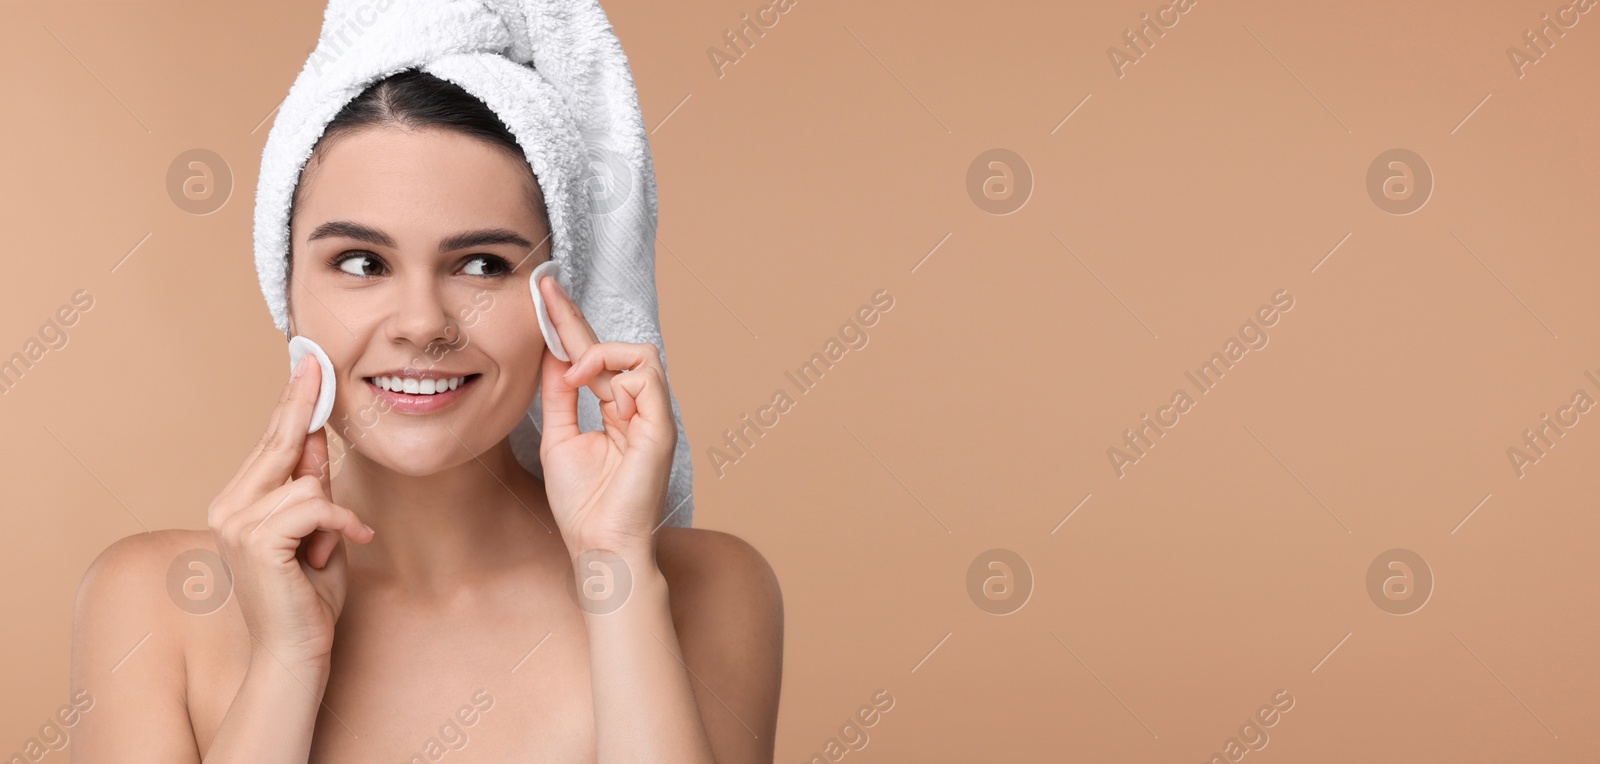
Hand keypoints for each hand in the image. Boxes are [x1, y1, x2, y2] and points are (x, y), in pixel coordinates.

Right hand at [206, 354, 375, 668]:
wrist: (296, 652)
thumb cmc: (308, 597)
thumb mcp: (319, 531)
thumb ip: (312, 488)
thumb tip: (314, 437)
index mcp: (239, 502)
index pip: (269, 443)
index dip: (291, 402)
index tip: (307, 364)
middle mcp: (228, 506)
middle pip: (278, 443)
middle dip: (303, 404)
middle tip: (318, 362)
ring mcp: (236, 522)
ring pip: (306, 481)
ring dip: (333, 514)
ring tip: (331, 548)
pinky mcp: (255, 539)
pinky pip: (314, 505)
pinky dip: (341, 524)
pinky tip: (353, 542)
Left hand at [536, 271, 676, 561]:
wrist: (599, 546)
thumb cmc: (582, 505)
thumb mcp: (559, 438)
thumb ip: (559, 397)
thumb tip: (552, 355)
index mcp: (616, 412)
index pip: (594, 359)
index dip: (569, 326)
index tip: (543, 295)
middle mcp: (638, 410)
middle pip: (613, 348)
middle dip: (575, 317)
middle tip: (545, 288)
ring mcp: (653, 417)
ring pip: (639, 354)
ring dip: (599, 353)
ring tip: (571, 373)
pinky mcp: (662, 427)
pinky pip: (648, 376)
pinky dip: (615, 372)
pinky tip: (586, 385)